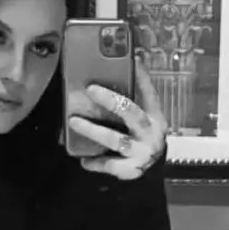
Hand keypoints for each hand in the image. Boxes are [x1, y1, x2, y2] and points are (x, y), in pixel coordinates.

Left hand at [68, 59, 167, 180]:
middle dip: (110, 100)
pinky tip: (84, 159)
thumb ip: (137, 97)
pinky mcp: (131, 169)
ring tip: (74, 121)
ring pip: (116, 139)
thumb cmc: (144, 137)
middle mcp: (149, 132)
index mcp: (154, 115)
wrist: (155, 168)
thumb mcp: (146, 117)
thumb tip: (129, 65)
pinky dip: (96, 162)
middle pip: (131, 112)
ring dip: (93, 130)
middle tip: (91, 89)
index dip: (140, 77)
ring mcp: (141, 151)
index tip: (130, 60)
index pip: (148, 92)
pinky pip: (111, 164)